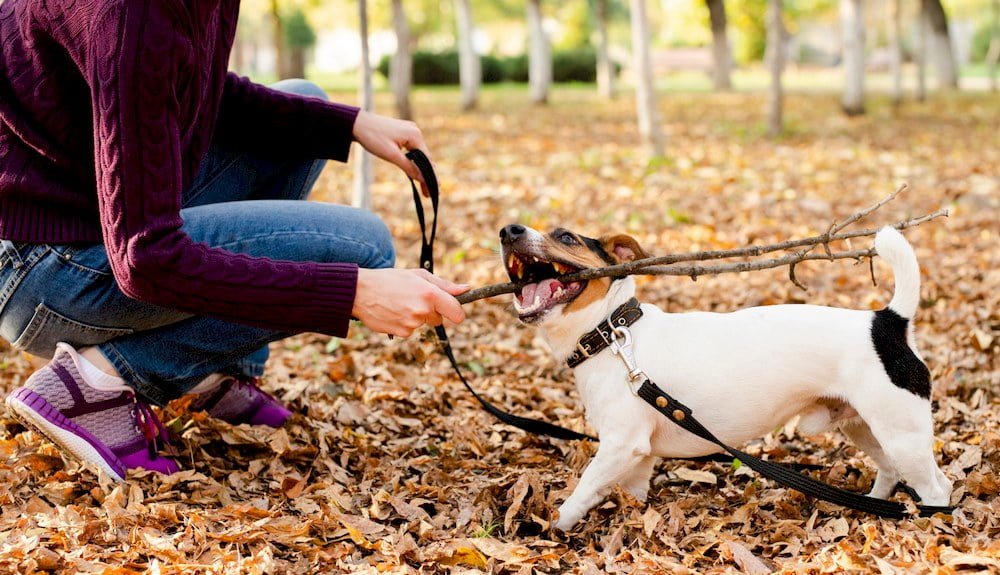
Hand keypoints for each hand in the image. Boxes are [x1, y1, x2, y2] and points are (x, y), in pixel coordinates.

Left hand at [352, 110, 432, 196]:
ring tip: (423, 188)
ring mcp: (410, 130)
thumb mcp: (391, 155)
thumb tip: (423, 178)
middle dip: (426, 176)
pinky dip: (413, 161)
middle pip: (425, 158)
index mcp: (415, 135)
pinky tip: (415, 172)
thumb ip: (409, 167)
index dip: (431, 176)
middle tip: (428, 194)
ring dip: (420, 169)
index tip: (435, 190)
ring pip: (419, 154)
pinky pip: (412, 149)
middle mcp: (416, 131)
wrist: (357, 123)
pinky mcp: (403, 132)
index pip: (427, 160)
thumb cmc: (372, 138)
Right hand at [352, 268, 468, 336]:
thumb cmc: (390, 279)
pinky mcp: (401, 333)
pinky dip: (403, 323)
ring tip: (399, 303)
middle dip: (431, 312)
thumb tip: (466, 289)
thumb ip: (444, 285)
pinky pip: (410, 331)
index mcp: (430, 294)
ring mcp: (412, 323)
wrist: (361, 291)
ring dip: (415, 317)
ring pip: (422, 324)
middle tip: (413, 299)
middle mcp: (423, 310)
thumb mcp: (418, 276)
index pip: (457, 313)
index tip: (451, 310)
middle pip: (439, 320)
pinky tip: (392, 312)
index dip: (456, 313)